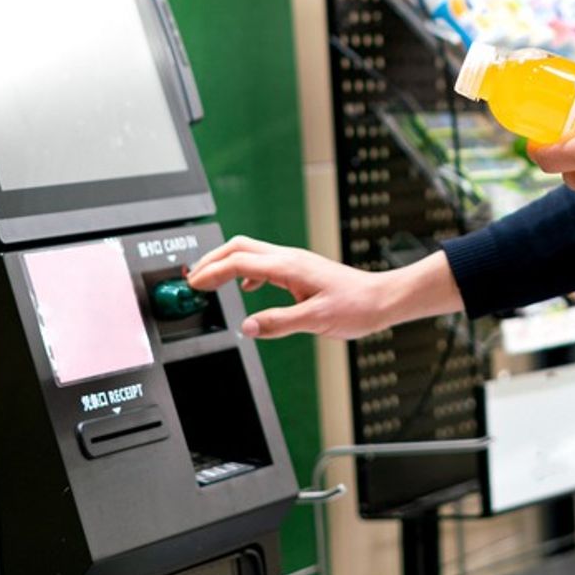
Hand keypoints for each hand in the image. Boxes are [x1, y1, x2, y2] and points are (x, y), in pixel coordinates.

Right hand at [186, 237, 462, 339]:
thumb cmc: (357, 307)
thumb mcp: (316, 321)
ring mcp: (295, 262)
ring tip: (210, 280)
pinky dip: (245, 270)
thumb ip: (279, 323)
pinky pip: (264, 262)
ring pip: (250, 252)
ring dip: (226, 263)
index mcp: (288, 267)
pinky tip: (247, 287)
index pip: (238, 261)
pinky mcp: (300, 269)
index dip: (212, 272)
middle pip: (239, 247)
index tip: (193, 285)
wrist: (383, 299)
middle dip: (211, 259)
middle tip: (192, 278)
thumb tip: (248, 326)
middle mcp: (289, 258)